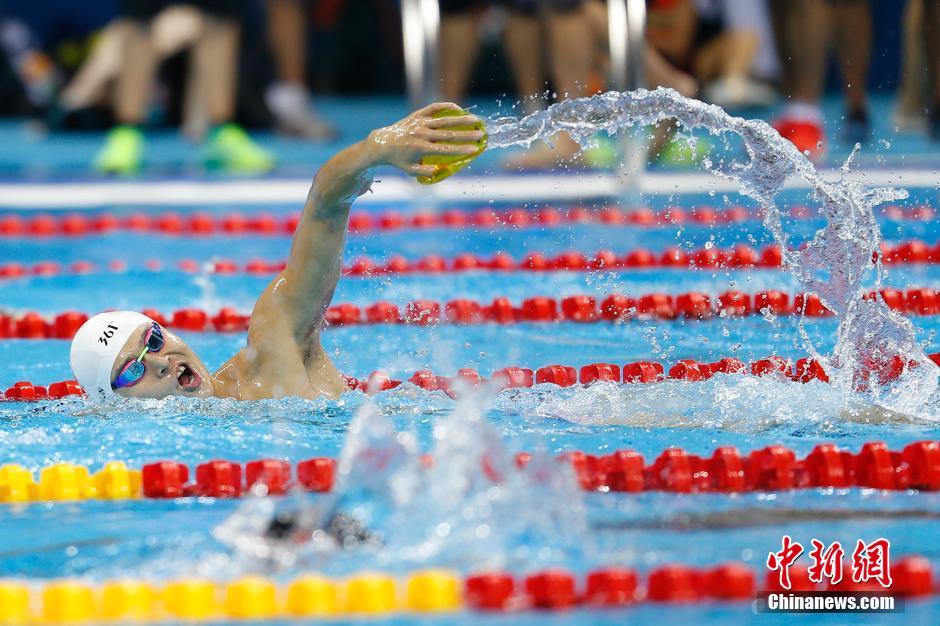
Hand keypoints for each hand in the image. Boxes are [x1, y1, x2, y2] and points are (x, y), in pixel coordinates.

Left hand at [367, 102, 484, 177]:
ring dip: (461, 120)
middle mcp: (421, 134)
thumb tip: (441, 169)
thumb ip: (426, 172)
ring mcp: (419, 122)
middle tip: (481, 134)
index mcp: (421, 149)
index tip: (474, 150)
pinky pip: (434, 108)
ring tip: (475, 120)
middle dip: (467, 134)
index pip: (446, 149)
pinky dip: (446, 107)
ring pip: (444, 120)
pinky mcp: (417, 115)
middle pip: (449, 134)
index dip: (461, 150)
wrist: (381, 143)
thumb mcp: (410, 170)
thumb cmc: (398, 160)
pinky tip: (458, 108)